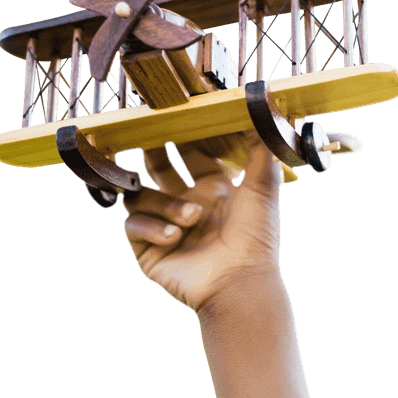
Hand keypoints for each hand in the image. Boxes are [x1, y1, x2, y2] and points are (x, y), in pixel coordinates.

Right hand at [123, 134, 282, 313]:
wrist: (240, 281)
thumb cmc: (256, 238)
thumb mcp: (264, 188)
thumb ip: (260, 151)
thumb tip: (260, 116)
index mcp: (215, 191)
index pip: (193, 155)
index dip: (185, 138)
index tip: (176, 118)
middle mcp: (189, 205)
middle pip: (159, 169)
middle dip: (154, 154)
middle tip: (151, 139)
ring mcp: (167, 226)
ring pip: (143, 196)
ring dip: (167, 204)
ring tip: (192, 218)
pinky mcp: (148, 249)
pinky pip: (133, 224)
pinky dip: (154, 227)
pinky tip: (176, 236)